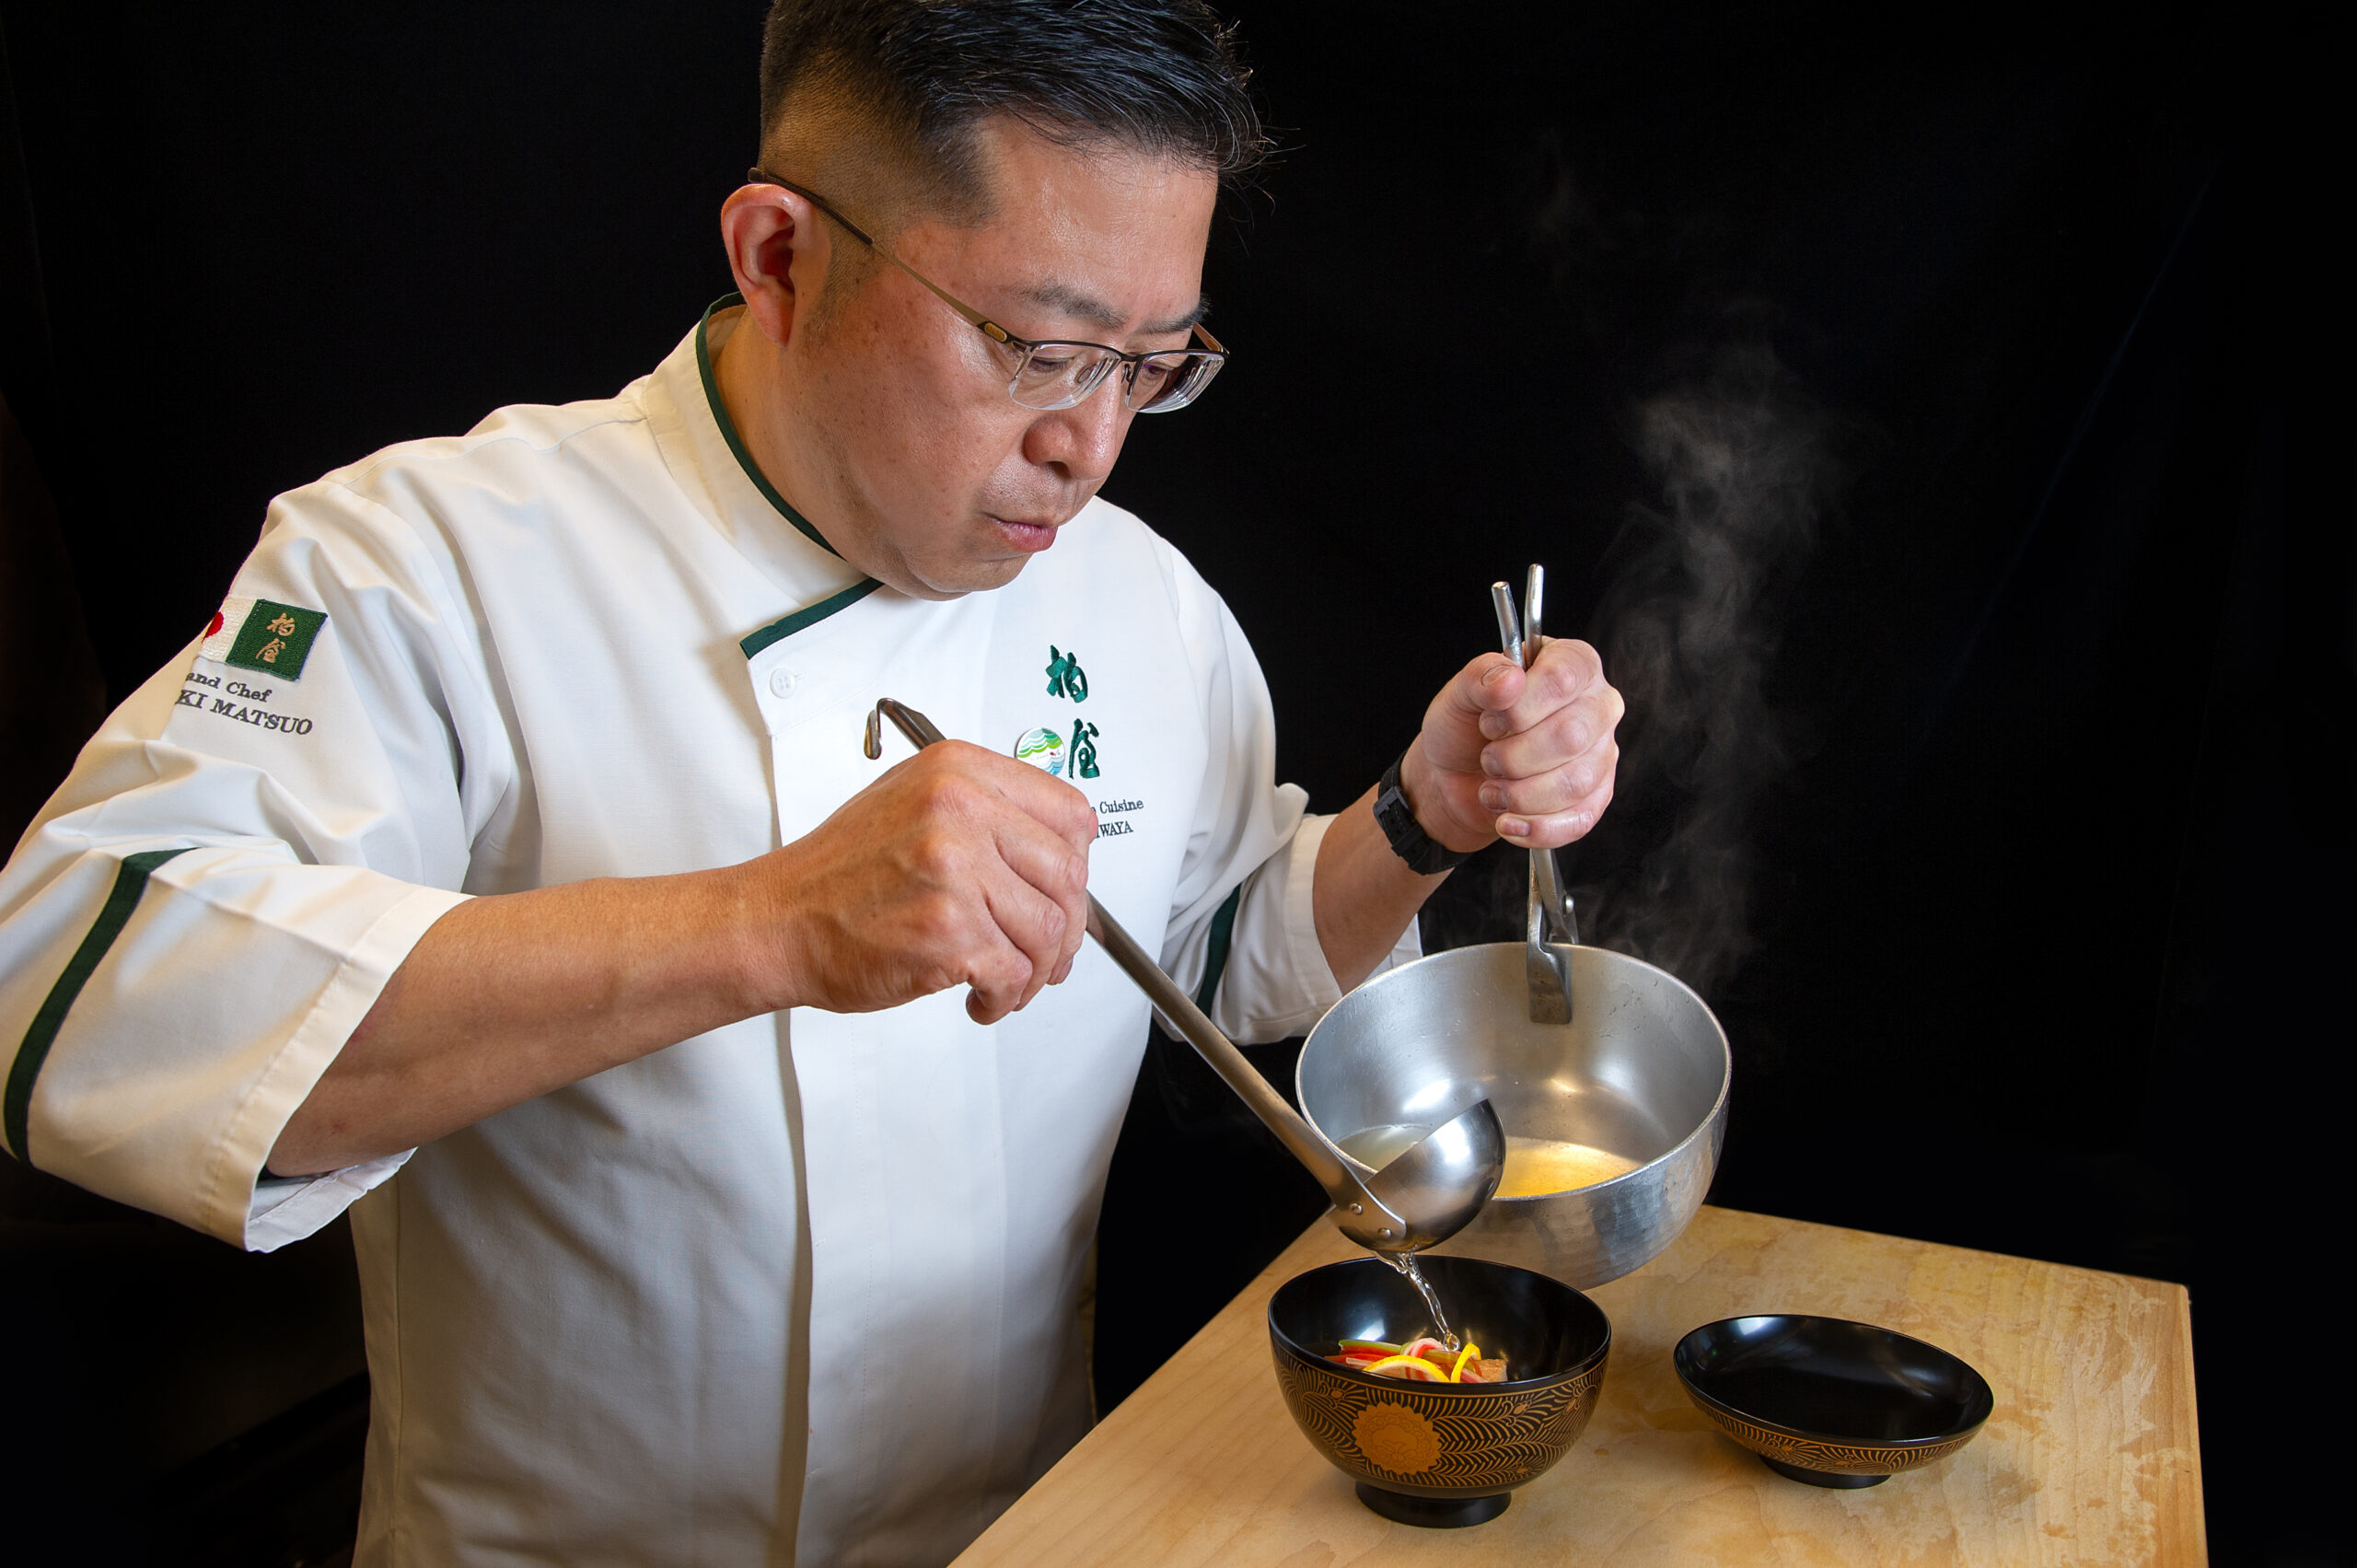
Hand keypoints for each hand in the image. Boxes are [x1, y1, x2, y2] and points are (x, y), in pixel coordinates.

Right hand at [742, 741, 1096, 1023]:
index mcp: (959, 771)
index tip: (1063, 888)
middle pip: (1069, 874)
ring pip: (1050, 931)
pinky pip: (1015, 974)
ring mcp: (956, 872)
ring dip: (1040, 969)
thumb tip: (1055, 848)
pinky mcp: (948, 932)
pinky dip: (1007, 998)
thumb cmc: (839, 872)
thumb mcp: (912, 801)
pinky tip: (983, 996)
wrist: (777, 921)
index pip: (1068, 811)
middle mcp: (961, 812)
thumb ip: (983, 809)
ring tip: (1013, 979)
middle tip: (1050, 949)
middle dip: (1069, 926)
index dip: (1076, 860)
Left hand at [1402, 637, 1623, 851]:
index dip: (1520, 708)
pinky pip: (1579, 820)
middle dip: (1514, 756)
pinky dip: (1536, 827)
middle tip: (1488, 758)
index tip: (1489, 723)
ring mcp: (1602, 753)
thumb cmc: (1465, 728)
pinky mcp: (1596, 797)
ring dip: (1520, 794)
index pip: (1563, 678)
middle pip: (1572, 734)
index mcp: (1571, 664)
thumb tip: (1509, 679)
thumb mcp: (1459, 695)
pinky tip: (1507, 822)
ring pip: (1575, 782)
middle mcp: (1597, 704)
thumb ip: (1480, 677)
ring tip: (1492, 789)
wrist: (1454, 778)